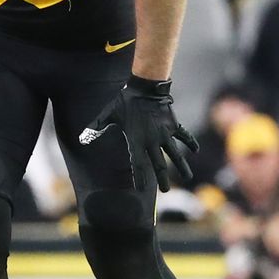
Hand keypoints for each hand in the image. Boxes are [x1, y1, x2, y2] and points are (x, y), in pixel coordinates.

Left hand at [79, 75, 198, 192]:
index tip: (140, 189)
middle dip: (163, 178)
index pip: (137, 163)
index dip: (139, 176)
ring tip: (188, 178)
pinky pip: (184, 136)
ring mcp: (164, 133)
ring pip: (174, 153)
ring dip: (181, 166)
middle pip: (158, 164)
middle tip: (166, 191)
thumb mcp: (109, 114)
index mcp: (135, 140)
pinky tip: (196, 151)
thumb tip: (82, 139)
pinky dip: (190, 142)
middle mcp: (151, 140)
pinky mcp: (173, 125)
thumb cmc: (125, 101)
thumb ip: (97, 127)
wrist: (145, 87)